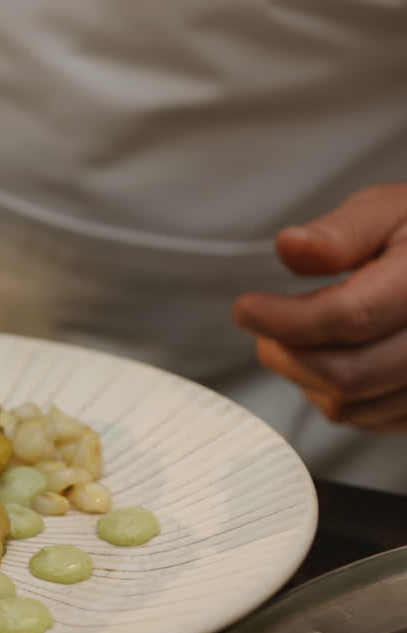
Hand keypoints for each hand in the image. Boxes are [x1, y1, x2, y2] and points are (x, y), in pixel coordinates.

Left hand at [233, 183, 406, 431]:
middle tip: (263, 323)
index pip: (351, 317)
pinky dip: (333, 394)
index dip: (286, 319)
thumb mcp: (390, 210)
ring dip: (305, 377)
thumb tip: (290, 246)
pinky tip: (333, 356)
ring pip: (351, 406)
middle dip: (287, 353)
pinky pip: (366, 419)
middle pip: (347, 374)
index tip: (245, 308)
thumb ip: (341, 232)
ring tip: (299, 335)